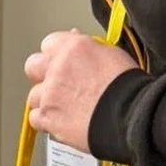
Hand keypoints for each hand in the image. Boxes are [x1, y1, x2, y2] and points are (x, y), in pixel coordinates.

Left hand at [24, 31, 136, 150]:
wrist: (132, 117)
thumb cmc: (130, 88)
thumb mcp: (113, 54)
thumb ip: (89, 49)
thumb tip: (77, 43)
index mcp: (73, 48)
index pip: (49, 43)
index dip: (56, 55)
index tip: (62, 62)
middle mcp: (57, 68)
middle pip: (33, 66)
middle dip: (42, 74)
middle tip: (58, 84)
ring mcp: (50, 94)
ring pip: (34, 95)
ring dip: (46, 101)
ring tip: (66, 109)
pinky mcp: (48, 117)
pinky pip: (35, 119)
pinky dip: (46, 122)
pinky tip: (62, 123)